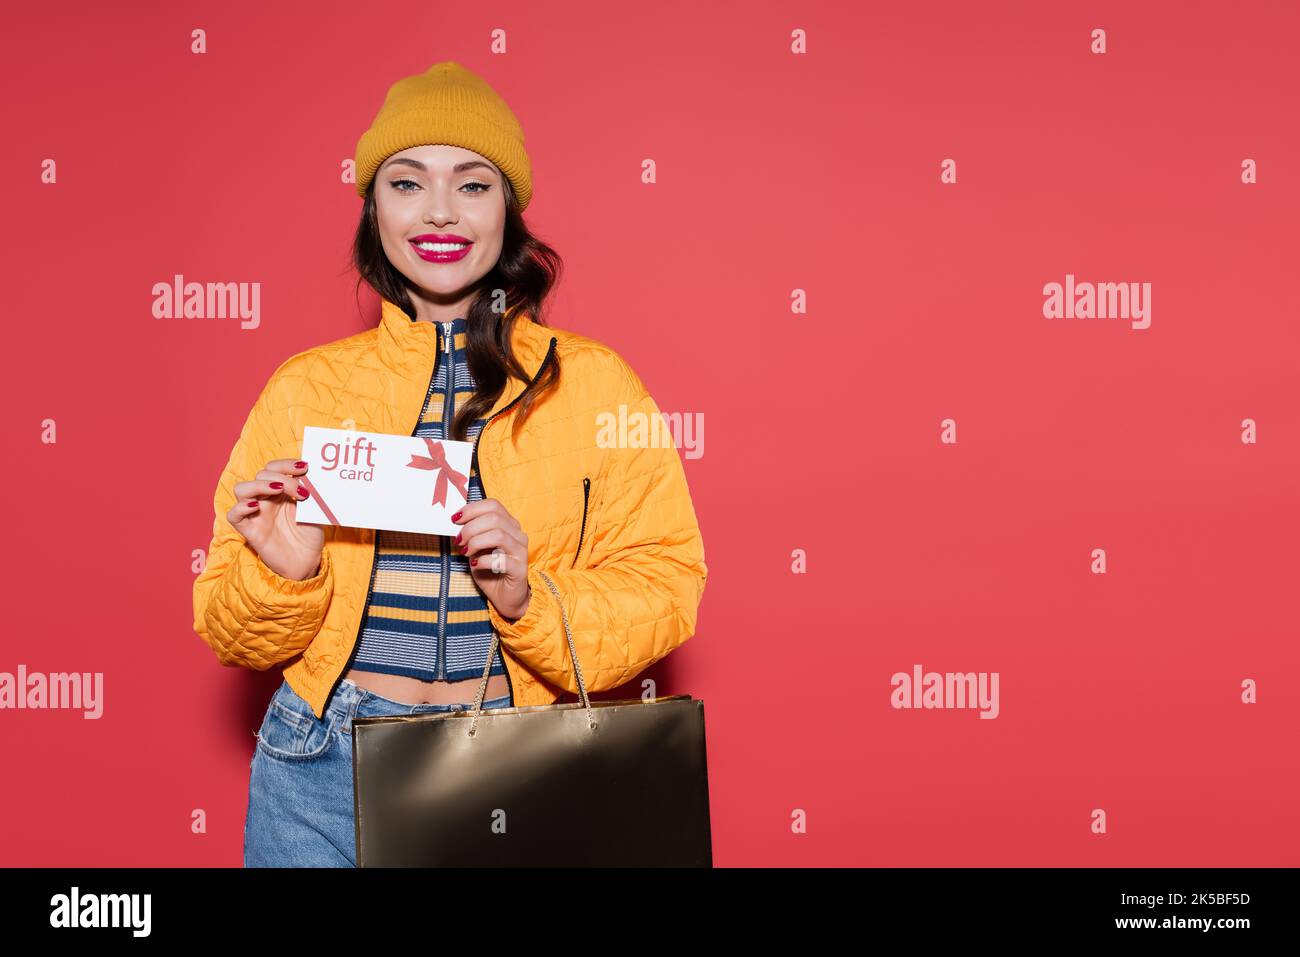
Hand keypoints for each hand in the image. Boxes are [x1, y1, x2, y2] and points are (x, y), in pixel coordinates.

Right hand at [227, 459, 324, 580]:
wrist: (306, 561)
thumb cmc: (309, 534)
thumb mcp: (314, 509)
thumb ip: (311, 492)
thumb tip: (315, 473)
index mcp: (280, 491)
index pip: (274, 467)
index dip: (286, 464)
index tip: (305, 467)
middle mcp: (265, 499)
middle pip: (261, 475)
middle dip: (282, 478)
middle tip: (302, 491)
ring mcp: (255, 513)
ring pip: (242, 489)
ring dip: (260, 485)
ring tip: (279, 490)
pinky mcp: (249, 530)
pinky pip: (233, 515)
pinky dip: (241, 507)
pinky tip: (256, 507)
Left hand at [451, 499, 529, 619]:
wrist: (505, 597)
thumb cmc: (490, 571)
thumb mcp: (476, 549)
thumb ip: (471, 534)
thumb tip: (455, 522)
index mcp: (509, 525)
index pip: (493, 505)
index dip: (472, 509)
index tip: (455, 519)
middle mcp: (518, 535)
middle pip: (494, 518)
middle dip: (470, 527)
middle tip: (459, 540)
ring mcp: (521, 551)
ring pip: (498, 535)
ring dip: (476, 542)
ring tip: (466, 552)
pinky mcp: (520, 569)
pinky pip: (501, 560)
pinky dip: (483, 561)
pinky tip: (475, 565)